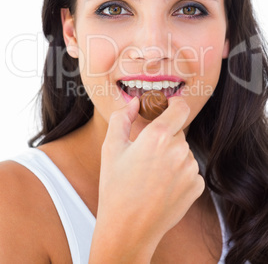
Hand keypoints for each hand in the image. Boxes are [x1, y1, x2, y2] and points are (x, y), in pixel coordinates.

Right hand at [90, 97, 204, 262]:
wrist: (128, 228)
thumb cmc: (116, 187)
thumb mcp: (111, 148)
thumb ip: (121, 118)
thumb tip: (134, 103)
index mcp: (158, 136)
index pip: (180, 107)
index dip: (173, 104)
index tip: (166, 108)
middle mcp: (179, 150)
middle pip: (177, 131)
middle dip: (165, 137)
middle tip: (146, 155)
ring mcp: (190, 169)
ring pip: (184, 151)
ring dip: (172, 156)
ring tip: (152, 175)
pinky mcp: (197, 186)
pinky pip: (190, 170)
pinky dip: (179, 174)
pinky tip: (162, 186)